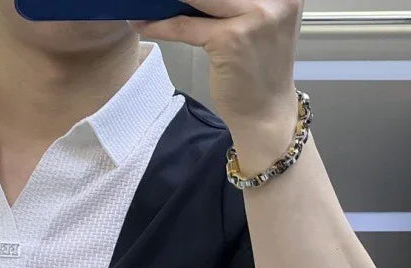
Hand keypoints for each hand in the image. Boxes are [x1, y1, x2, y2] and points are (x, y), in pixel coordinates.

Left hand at [129, 0, 302, 141]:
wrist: (266, 112)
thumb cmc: (259, 70)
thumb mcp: (258, 24)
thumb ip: (236, 3)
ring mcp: (255, 17)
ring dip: (168, 1)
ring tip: (147, 3)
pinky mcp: (230, 39)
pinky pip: (185, 26)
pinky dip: (162, 25)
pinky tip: (144, 24)